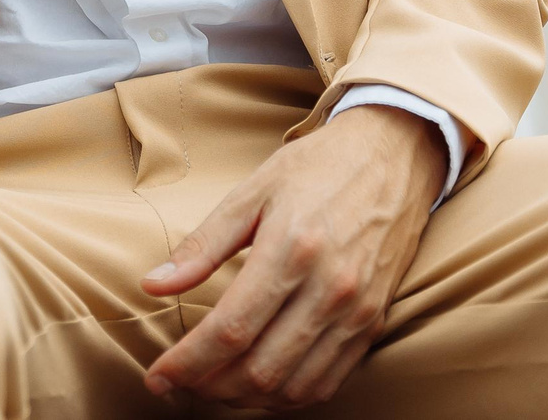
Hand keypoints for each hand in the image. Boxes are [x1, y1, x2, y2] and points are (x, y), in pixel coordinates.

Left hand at [139, 107, 443, 408]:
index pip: (231, 330)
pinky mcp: (374, 322)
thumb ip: (202, 245)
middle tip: (179, 381)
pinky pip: (328, 382)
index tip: (158, 376)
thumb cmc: (317, 167)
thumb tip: (153, 285)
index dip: (188, 363)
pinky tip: (258, 383)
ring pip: (294, 386)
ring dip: (246, 398)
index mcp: (291, 249)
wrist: (394, 153)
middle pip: (260, 368)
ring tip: (212, 385)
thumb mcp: (252, 192)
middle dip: (210, 387)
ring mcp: (357, 311)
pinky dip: (288, 395)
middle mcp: (330, 288)